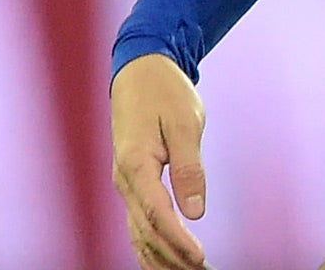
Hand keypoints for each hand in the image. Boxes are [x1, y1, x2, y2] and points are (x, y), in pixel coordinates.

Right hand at [111, 53, 210, 269]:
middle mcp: (124, 180)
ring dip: (162, 257)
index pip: (158, 215)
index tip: (200, 258)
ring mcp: (125, 184)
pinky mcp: (131, 183)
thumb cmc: (165, 93)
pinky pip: (138, 223)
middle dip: (172, 258)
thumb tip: (195, 212)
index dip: (179, 241)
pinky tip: (167, 260)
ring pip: (139, 233)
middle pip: (146, 232)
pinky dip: (152, 245)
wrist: (140, 72)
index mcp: (136, 165)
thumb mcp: (185, 124)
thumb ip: (189, 168)